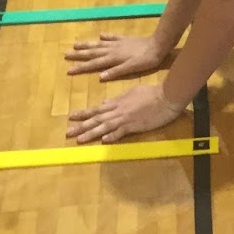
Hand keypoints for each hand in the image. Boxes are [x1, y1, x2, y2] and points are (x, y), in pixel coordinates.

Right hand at [65, 32, 166, 80]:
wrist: (158, 45)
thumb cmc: (146, 60)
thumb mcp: (132, 69)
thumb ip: (116, 72)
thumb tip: (100, 77)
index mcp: (113, 58)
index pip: (94, 64)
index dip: (81, 67)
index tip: (69, 70)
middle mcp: (112, 50)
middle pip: (92, 52)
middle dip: (79, 54)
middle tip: (66, 54)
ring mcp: (118, 43)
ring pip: (99, 44)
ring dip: (87, 44)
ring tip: (76, 44)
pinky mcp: (125, 39)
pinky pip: (112, 37)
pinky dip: (105, 36)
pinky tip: (100, 35)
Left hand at [67, 84, 183, 144]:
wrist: (166, 96)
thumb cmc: (151, 93)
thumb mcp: (132, 92)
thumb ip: (119, 99)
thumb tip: (106, 104)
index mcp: (117, 102)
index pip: (97, 109)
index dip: (84, 114)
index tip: (72, 117)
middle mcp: (118, 111)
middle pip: (97, 119)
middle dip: (81, 126)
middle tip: (68, 132)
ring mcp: (126, 118)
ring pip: (105, 126)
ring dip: (91, 133)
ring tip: (79, 139)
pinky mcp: (135, 126)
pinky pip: (121, 132)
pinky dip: (112, 136)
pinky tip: (103, 141)